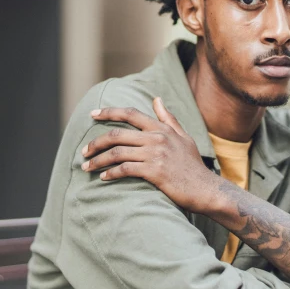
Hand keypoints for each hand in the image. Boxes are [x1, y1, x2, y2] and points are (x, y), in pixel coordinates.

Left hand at [81, 97, 220, 214]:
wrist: (205, 189)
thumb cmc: (193, 166)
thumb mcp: (183, 137)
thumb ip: (168, 119)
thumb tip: (156, 99)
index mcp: (161, 128)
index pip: (130, 113)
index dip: (109, 112)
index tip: (92, 114)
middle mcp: (157, 138)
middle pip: (117, 134)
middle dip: (96, 142)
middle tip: (84, 151)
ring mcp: (155, 155)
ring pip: (117, 153)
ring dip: (98, 160)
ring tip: (87, 166)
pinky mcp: (154, 172)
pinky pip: (125, 169)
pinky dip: (111, 173)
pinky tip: (103, 177)